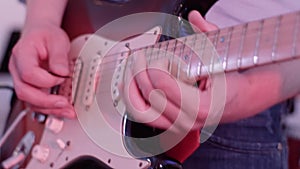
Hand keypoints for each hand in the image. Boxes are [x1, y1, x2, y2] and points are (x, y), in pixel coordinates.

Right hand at [9, 22, 74, 117]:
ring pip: (30, 101)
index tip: (61, 79)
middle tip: (65, 103)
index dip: (45, 80)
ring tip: (68, 111)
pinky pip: (37, 102)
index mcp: (22, 54)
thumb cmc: (46, 36)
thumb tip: (62, 73)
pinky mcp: (31, 87)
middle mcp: (18, 69)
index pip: (28, 73)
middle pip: (25, 91)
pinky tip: (63, 109)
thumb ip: (59, 56)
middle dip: (46, 101)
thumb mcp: (57, 40)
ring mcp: (23, 80)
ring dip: (50, 109)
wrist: (41, 35)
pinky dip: (51, 108)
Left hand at [121, 11, 219, 132]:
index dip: (156, 65)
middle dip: (139, 72)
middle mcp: (187, 120)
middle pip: (149, 95)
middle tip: (140, 57)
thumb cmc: (230, 82)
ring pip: (141, 110)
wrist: (239, 100)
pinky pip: (144, 115)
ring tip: (130, 70)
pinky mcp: (170, 124)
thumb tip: (195, 17)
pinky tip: (128, 85)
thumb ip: (206, 35)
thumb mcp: (222, 56)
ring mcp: (177, 125)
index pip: (163, 85)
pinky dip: (132, 100)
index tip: (161, 56)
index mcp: (201, 106)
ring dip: (130, 88)